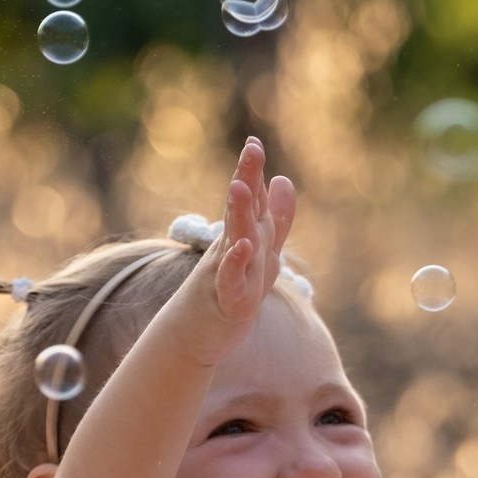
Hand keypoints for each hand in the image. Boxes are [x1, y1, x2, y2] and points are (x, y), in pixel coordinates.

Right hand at [201, 136, 295, 329]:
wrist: (194, 336)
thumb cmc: (226, 292)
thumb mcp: (258, 254)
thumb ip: (273, 219)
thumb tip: (284, 179)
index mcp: (241, 237)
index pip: (249, 199)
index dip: (252, 171)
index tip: (254, 142)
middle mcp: (232, 250)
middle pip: (242, 211)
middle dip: (247, 180)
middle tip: (252, 149)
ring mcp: (228, 275)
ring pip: (237, 241)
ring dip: (240, 215)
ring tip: (241, 187)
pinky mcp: (227, 302)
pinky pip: (231, 281)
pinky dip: (236, 264)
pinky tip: (242, 247)